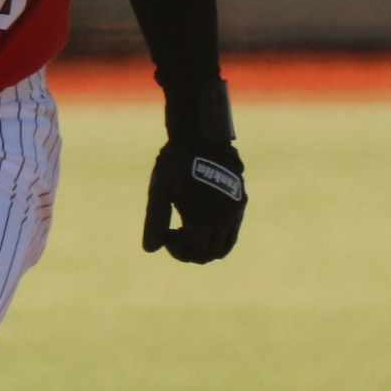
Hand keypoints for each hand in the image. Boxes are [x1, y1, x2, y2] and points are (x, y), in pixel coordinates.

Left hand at [143, 140, 245, 263]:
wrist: (200, 135)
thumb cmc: (175, 162)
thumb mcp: (159, 190)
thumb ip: (155, 220)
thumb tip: (150, 250)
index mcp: (205, 217)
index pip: (194, 252)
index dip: (176, 250)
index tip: (165, 233)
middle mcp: (225, 217)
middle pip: (210, 254)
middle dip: (190, 251)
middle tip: (174, 235)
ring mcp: (236, 210)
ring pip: (224, 246)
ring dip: (205, 247)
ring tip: (187, 231)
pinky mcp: (240, 202)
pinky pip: (232, 232)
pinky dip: (216, 236)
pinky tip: (199, 221)